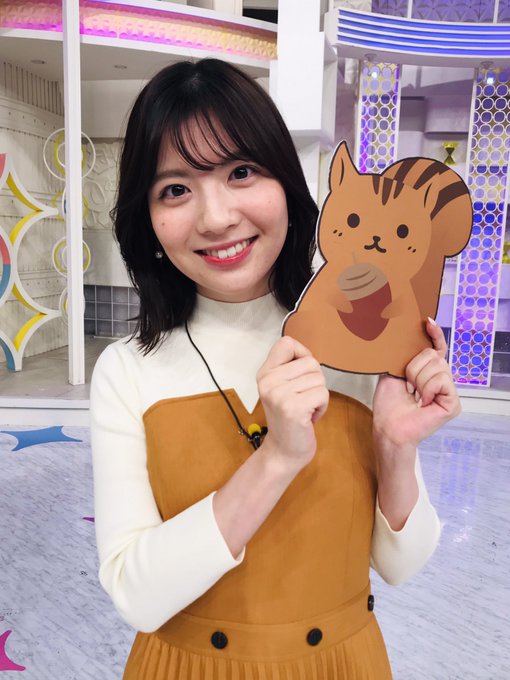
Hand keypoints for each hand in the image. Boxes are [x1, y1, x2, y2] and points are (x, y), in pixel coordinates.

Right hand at [257, 336, 328, 470]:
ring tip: (306, 409)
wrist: (283, 451)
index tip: (300, 375)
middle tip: (303, 399)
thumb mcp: (281, 387)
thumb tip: (307, 354)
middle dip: (315, 381)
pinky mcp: (293, 408)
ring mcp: (279, 394)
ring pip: (319, 378)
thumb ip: (290, 368)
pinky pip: (322, 393)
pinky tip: (309, 417)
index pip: (286, 343)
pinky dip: (322, 406)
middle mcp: (267, 381)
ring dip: (319, 396)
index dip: (302, 355)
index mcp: (264, 373)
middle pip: (310, 362)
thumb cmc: (289, 418)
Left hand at [373, 318, 460, 449]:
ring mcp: (448, 391)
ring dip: (419, 380)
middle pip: (434, 355)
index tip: (427, 322)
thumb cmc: (388, 404)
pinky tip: (423, 403)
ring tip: (414, 395)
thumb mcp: (393, 371)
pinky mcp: (453, 403)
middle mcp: (441, 380)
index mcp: (427, 372)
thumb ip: (405, 356)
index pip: (437, 348)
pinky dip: (428, 389)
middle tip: (407, 385)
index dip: (435, 334)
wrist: (388, 425)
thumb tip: (406, 335)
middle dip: (414, 368)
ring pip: (438, 366)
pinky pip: (442, 381)